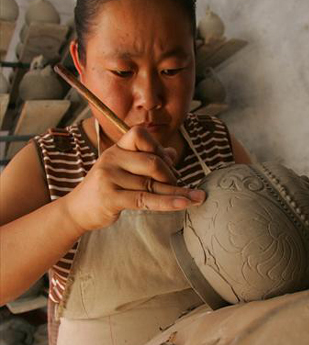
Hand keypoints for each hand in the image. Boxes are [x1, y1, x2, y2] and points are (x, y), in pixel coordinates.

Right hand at [63, 126, 205, 231]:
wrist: (77, 210)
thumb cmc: (105, 188)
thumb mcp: (123, 169)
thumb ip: (147, 160)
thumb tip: (172, 153)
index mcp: (116, 149)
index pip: (140, 135)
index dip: (158, 147)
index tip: (167, 162)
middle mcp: (111, 159)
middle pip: (152, 162)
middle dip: (170, 175)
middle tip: (176, 185)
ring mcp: (109, 178)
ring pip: (152, 185)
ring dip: (176, 193)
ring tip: (195, 198)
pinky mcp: (111, 198)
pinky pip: (145, 200)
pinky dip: (168, 203)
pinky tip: (184, 204)